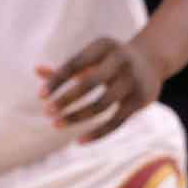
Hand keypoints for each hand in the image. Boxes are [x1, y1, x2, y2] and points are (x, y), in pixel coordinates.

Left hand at [39, 35, 161, 141]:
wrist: (151, 60)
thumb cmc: (108, 60)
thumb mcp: (90, 59)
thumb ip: (65, 68)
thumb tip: (36, 70)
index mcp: (104, 46)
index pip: (75, 64)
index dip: (57, 80)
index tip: (40, 96)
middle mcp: (121, 61)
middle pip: (89, 83)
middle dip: (66, 99)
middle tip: (46, 112)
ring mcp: (134, 81)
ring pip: (102, 105)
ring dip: (77, 116)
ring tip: (55, 124)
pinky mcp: (142, 100)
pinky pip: (117, 121)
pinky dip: (98, 133)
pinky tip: (79, 141)